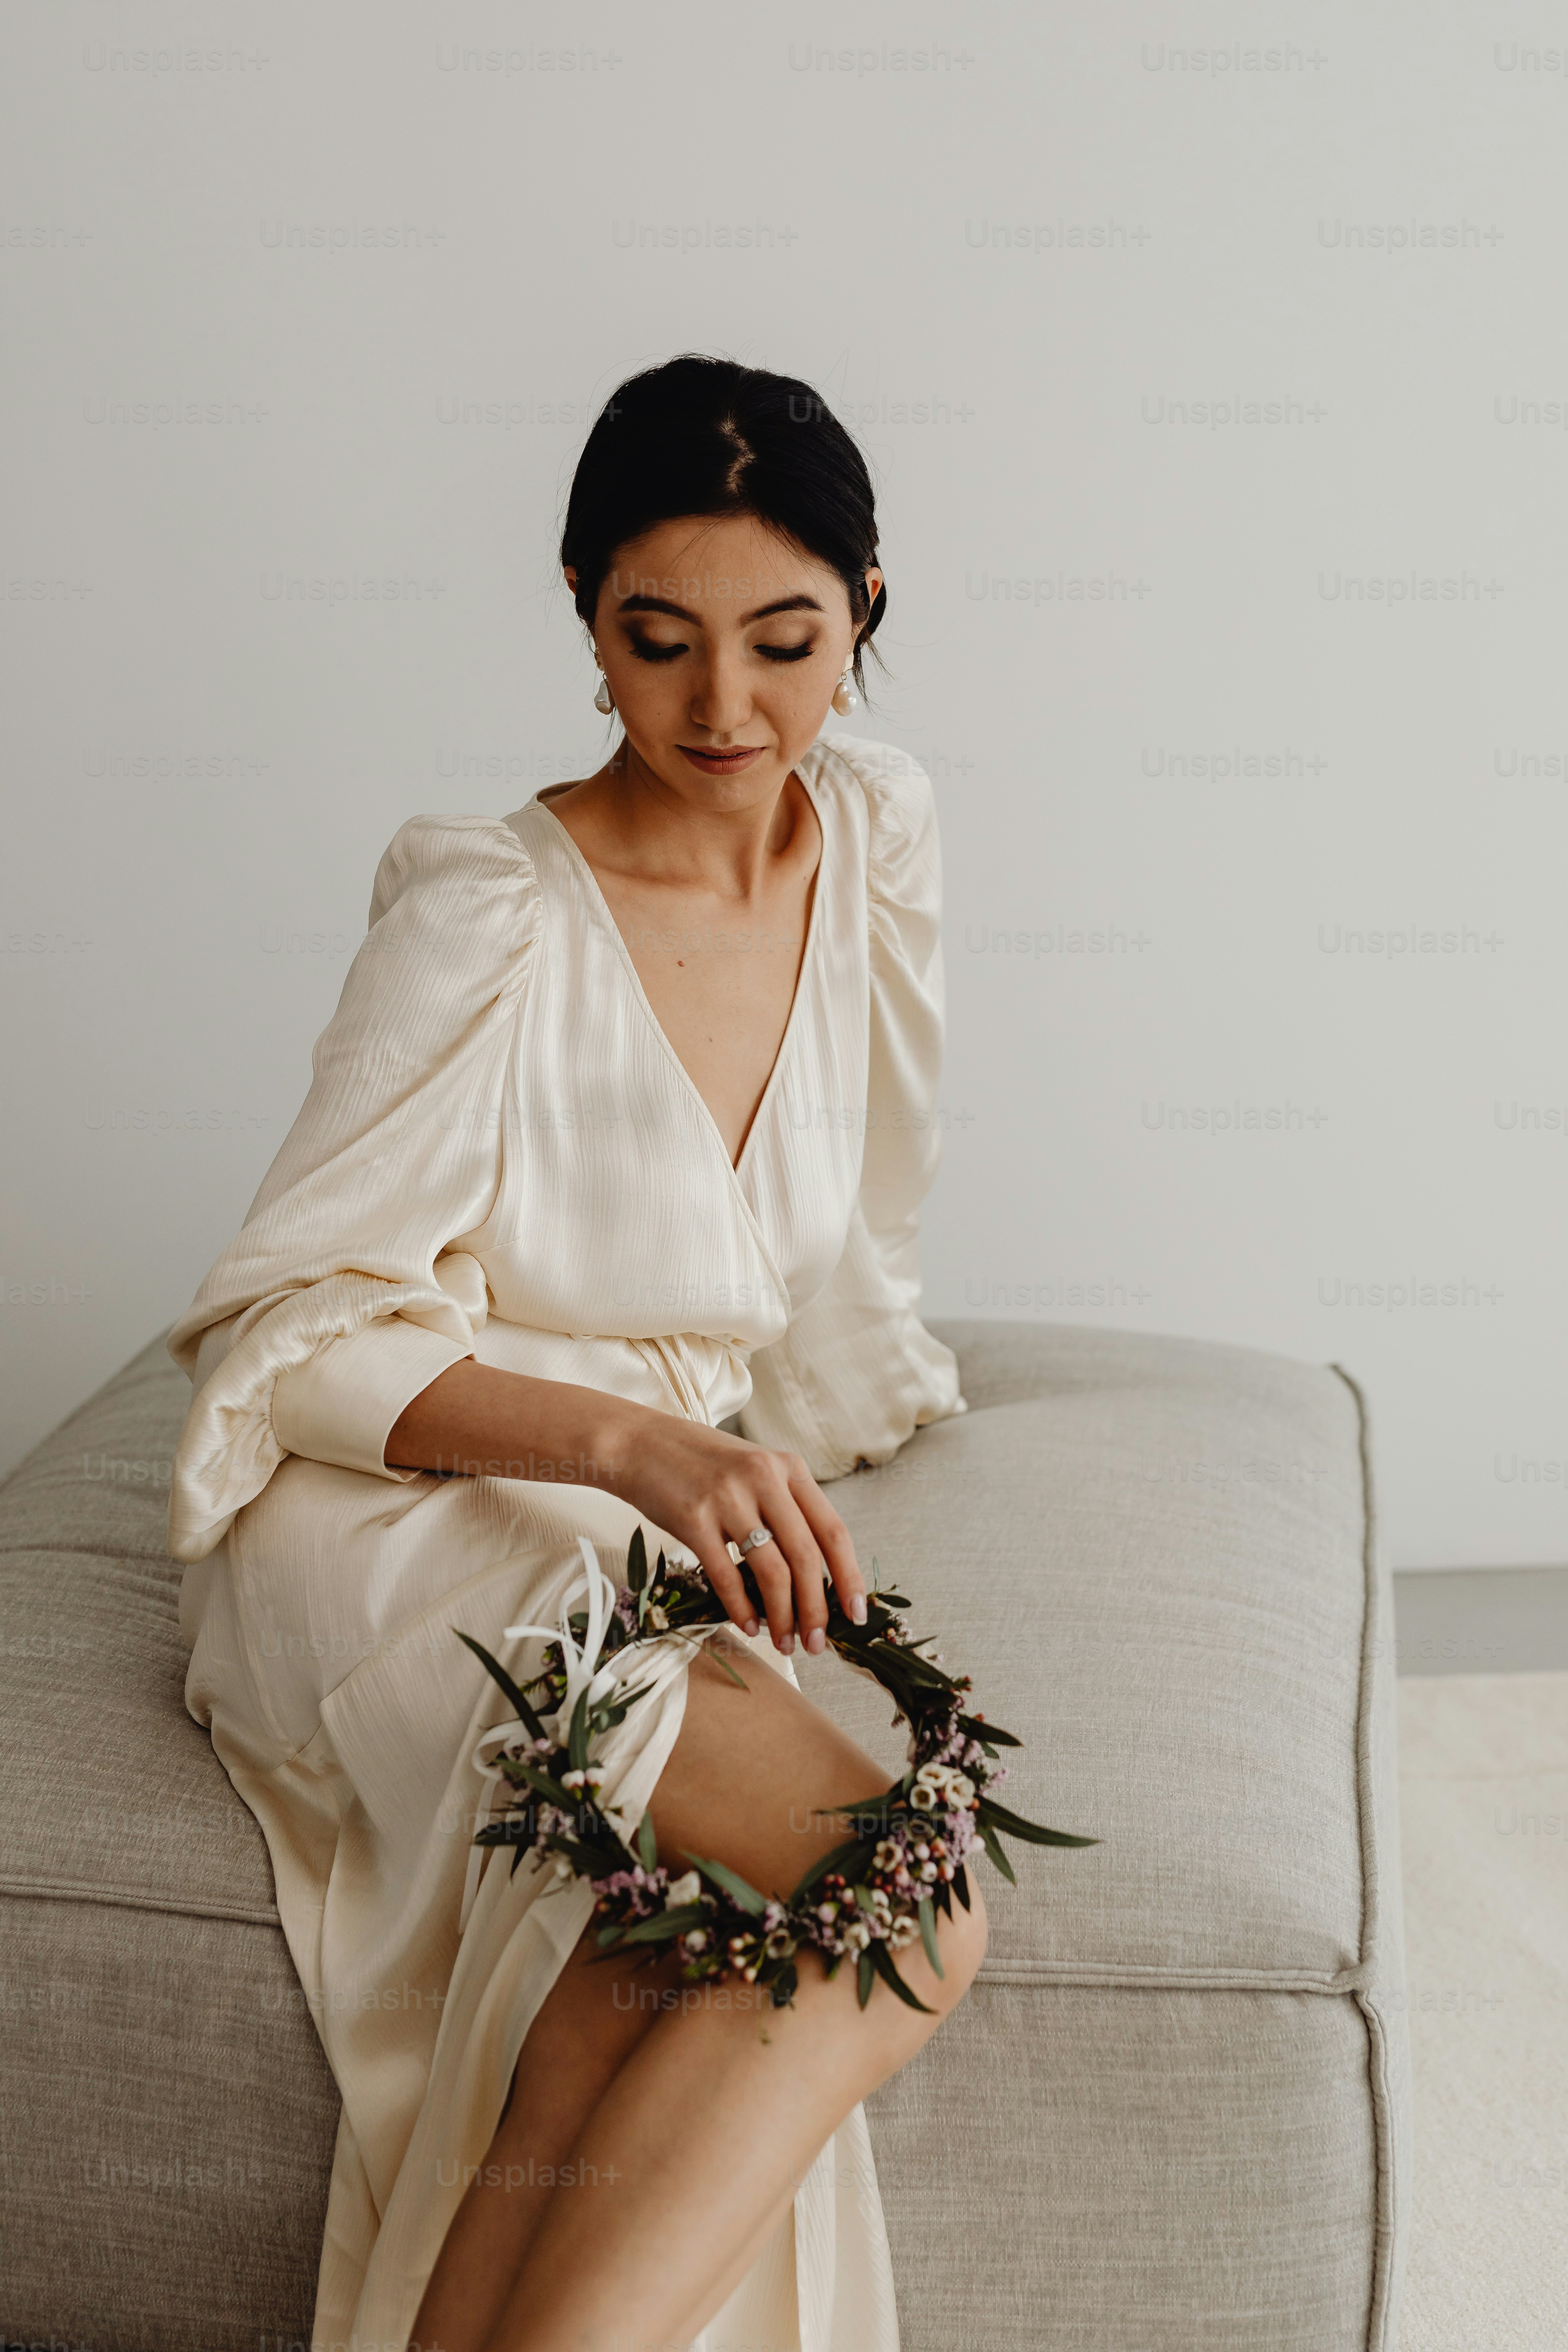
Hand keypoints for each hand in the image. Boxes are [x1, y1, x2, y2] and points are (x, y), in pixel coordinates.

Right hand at [598, 1403, 866, 1656]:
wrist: (640, 1443)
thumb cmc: (701, 1464)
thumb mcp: (756, 1471)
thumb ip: (786, 1509)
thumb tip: (815, 1577)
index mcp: (789, 1468)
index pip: (833, 1530)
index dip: (849, 1577)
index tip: (857, 1614)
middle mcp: (764, 1479)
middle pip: (806, 1557)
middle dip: (816, 1609)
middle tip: (818, 1644)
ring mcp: (728, 1498)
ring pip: (771, 1571)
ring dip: (782, 1616)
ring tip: (785, 1644)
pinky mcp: (694, 1519)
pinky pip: (726, 1575)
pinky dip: (741, 1608)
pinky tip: (749, 1626)